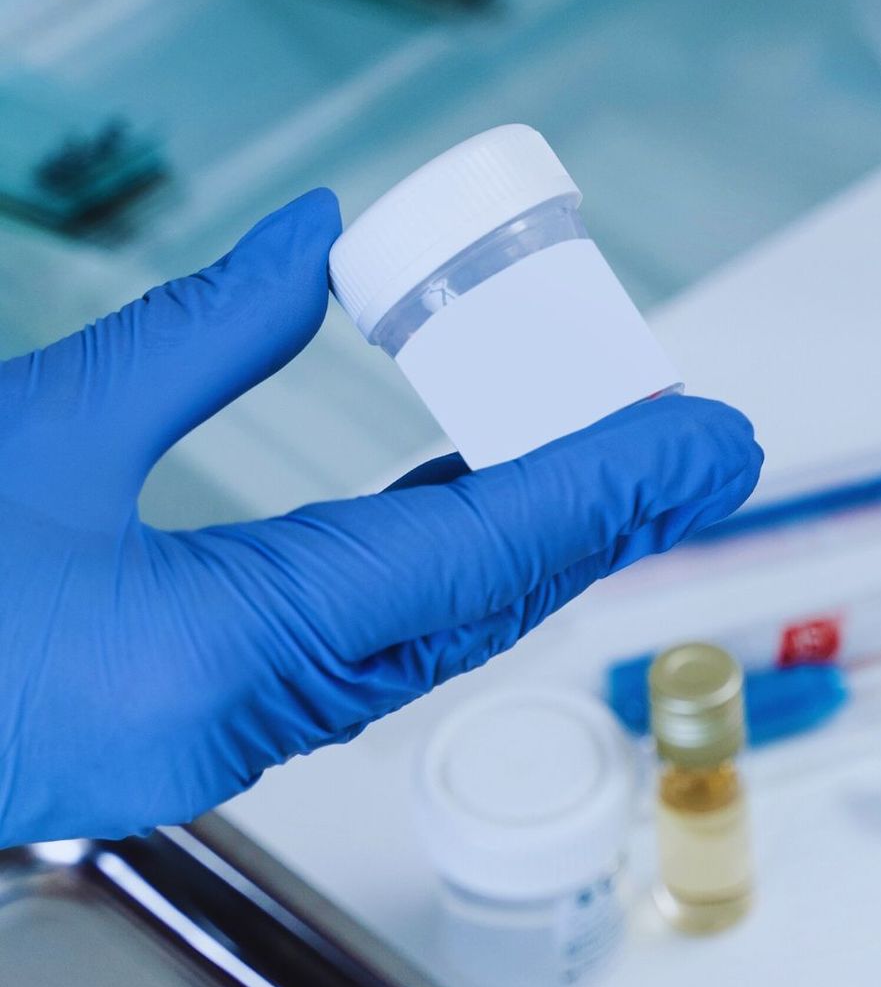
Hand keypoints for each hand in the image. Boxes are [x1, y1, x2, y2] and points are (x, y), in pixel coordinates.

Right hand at [0, 192, 760, 845]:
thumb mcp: (34, 429)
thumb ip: (200, 334)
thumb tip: (323, 240)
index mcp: (218, 651)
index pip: (472, 553)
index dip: (604, 486)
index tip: (708, 438)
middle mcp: (240, 721)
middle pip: (470, 607)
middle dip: (592, 521)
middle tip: (692, 445)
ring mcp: (212, 746)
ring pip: (419, 640)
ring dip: (516, 552)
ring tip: (607, 467)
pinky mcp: (180, 739)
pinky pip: (351, 657)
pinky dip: (424, 583)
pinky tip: (456, 520)